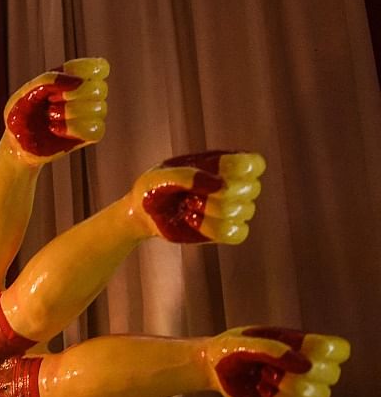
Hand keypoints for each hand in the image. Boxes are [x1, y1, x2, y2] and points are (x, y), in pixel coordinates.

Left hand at [3, 57, 108, 164]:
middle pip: (100, 89)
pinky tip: (57, 130)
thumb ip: (49, 80)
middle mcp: (86, 94)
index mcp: (73, 77)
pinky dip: (73, 129)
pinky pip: (96, 129)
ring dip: (69, 113)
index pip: (99, 68)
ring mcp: (90, 115)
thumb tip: (78, 81)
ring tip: (50, 117)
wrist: (17, 143)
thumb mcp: (26, 92)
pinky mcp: (90, 135)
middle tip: (50, 102)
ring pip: (98, 109)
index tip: (61, 83)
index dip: (85, 73)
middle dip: (71, 96)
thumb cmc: (21, 115)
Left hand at [131, 151, 263, 243]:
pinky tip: (194, 222)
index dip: (239, 168)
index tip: (214, 172)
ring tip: (188, 206)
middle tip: (190, 193)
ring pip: (243, 211)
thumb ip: (186, 176)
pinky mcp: (225, 231)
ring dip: (210, 210)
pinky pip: (238, 233)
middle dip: (220, 192)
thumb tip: (220, 185)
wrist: (142, 214)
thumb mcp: (159, 177)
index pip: (254, 163)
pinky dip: (214, 229)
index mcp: (221, 163)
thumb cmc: (153, 189)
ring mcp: (230, 209)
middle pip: (251, 188)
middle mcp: (231, 185)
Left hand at [205, 326, 349, 396]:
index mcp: (303, 344)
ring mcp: (301, 389)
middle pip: (331, 374)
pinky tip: (267, 396)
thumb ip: (271, 348)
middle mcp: (308, 367)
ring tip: (263, 379)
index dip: (324, 351)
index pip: (338, 350)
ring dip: (287, 388)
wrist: (213, 368)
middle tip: (267, 367)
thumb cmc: (230, 349)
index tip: (298, 348)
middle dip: (296, 372)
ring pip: (319, 396)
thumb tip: (306, 365)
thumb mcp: (242, 343)